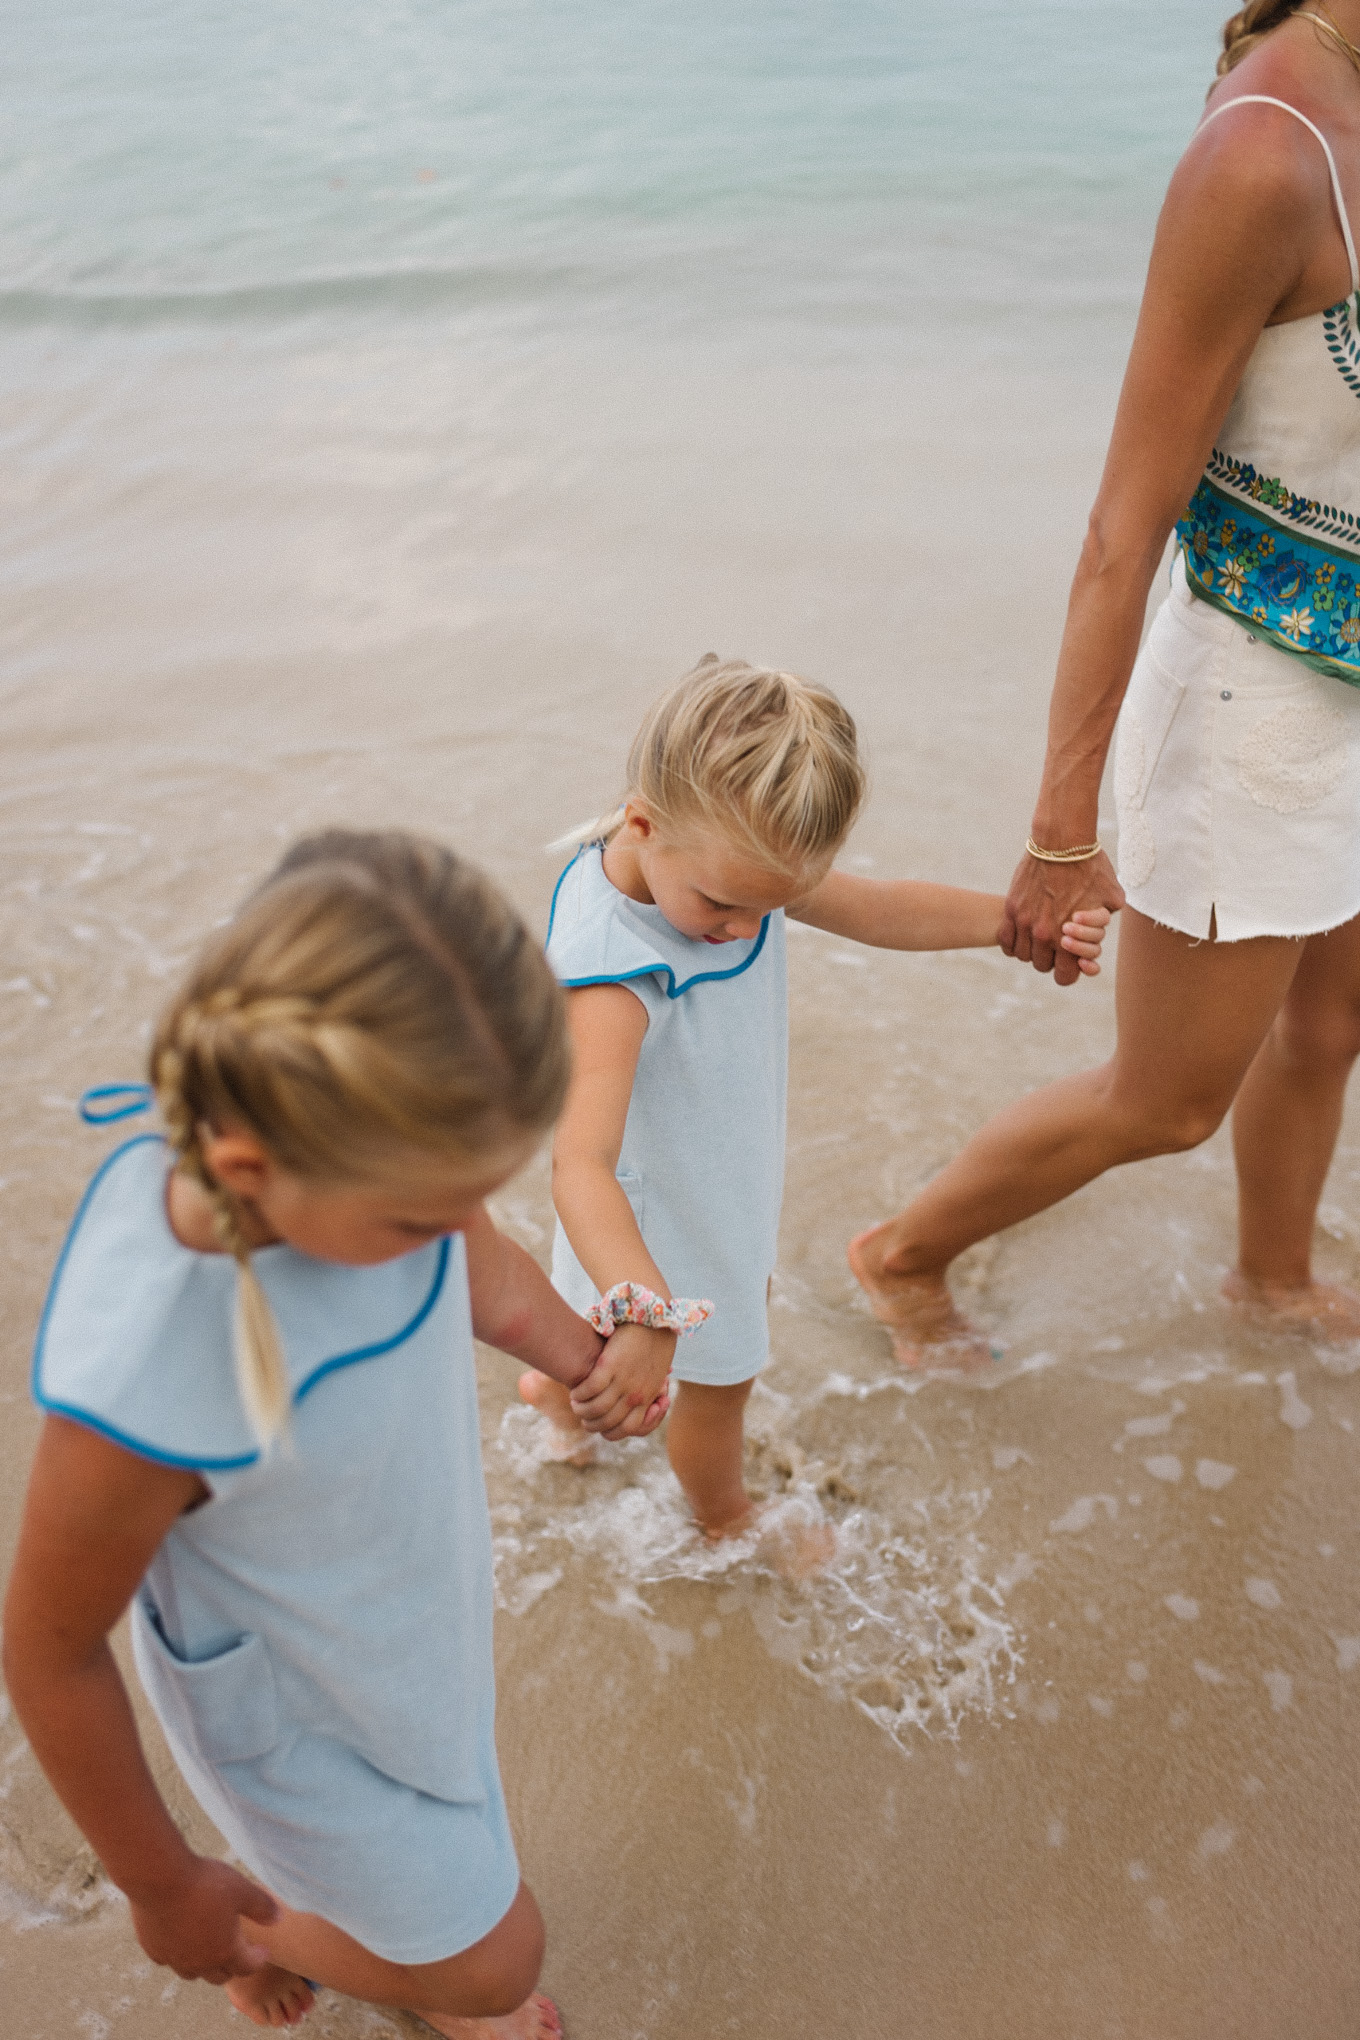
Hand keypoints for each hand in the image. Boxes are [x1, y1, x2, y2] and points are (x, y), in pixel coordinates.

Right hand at [128, 1856, 278, 1983]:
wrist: (160, 1879)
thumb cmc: (205, 1883)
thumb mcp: (242, 1890)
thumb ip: (262, 1907)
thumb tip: (278, 1919)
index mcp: (225, 1951)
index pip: (247, 1966)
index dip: (258, 1959)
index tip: (263, 1952)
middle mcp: (199, 1962)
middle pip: (220, 1976)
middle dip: (233, 1966)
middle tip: (239, 1952)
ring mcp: (174, 1958)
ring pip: (193, 1973)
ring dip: (204, 1965)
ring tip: (210, 1949)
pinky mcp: (154, 1949)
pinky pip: (169, 1960)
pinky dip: (178, 1955)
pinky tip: (180, 1940)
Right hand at [570, 1323, 674, 1439]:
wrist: (656, 1318)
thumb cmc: (655, 1343)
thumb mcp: (656, 1374)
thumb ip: (646, 1389)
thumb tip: (637, 1402)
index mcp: (649, 1397)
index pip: (629, 1429)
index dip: (613, 1431)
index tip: (605, 1424)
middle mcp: (636, 1394)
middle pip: (609, 1423)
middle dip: (592, 1423)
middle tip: (584, 1416)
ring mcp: (624, 1381)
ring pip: (597, 1409)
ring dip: (582, 1410)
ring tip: (576, 1403)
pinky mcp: (610, 1365)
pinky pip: (590, 1388)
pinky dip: (579, 1393)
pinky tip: (575, 1391)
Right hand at [999, 849, 1124, 986]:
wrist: (1062, 842)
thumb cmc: (1091, 868)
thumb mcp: (1112, 897)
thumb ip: (1106, 920)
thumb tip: (1099, 933)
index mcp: (1069, 938)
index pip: (1064, 976)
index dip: (1069, 972)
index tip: (1070, 961)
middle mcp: (1043, 934)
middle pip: (1041, 966)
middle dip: (1051, 959)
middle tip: (1057, 943)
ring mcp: (1024, 922)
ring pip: (1022, 955)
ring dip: (1031, 950)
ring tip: (1040, 936)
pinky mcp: (1012, 908)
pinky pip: (1005, 940)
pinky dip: (1013, 942)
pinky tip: (1023, 933)